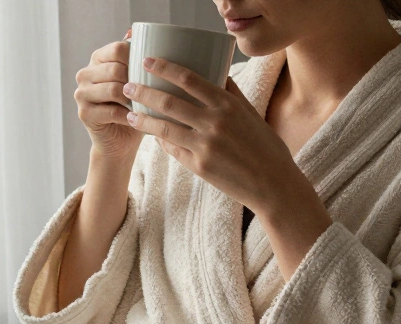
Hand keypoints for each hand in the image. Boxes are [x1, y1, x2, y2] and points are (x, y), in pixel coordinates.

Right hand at [73, 30, 143, 159]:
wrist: (120, 141)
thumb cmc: (133, 107)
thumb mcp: (138, 80)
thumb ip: (136, 58)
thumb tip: (134, 30)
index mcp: (97, 59)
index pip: (117, 48)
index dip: (137, 58)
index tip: (151, 72)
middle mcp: (84, 74)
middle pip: (115, 69)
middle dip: (136, 81)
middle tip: (152, 93)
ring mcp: (81, 94)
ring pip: (113, 90)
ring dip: (133, 99)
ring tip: (145, 106)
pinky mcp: (84, 114)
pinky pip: (112, 111)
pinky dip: (129, 116)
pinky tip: (138, 120)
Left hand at [122, 56, 333, 278]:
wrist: (273, 184)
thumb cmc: (265, 146)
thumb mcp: (251, 113)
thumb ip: (231, 93)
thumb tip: (217, 71)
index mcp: (227, 104)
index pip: (189, 79)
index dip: (165, 68)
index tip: (148, 61)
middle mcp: (214, 123)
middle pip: (169, 102)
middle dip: (143, 93)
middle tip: (127, 87)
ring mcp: (204, 146)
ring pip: (164, 128)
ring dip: (143, 120)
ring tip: (129, 113)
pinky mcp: (199, 166)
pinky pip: (173, 149)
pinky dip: (161, 141)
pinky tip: (152, 135)